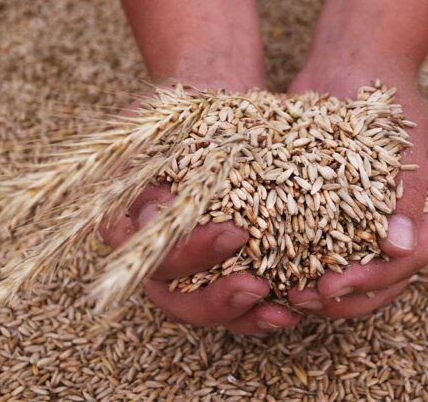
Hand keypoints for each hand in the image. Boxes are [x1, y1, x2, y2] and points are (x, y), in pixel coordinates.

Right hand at [100, 0, 300, 333]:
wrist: (216, 110)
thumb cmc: (183, 113)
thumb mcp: (158, 122)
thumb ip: (146, 159)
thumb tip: (152, 215)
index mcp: (130, 226)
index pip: (153, 255)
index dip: (191, 254)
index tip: (236, 232)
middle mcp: (158, 257)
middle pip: (176, 299)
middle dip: (217, 299)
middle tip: (256, 286)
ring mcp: (194, 270)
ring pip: (210, 310)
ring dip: (246, 317)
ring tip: (284, 312)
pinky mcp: (229, 270)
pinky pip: (242, 304)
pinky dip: (267, 309)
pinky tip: (297, 306)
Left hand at [285, 13, 427, 317]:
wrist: (350, 64)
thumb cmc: (385, 96)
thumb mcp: (403, 137)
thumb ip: (405, 193)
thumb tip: (400, 249)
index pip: (412, 259)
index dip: (376, 279)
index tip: (334, 284)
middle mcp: (407, 223)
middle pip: (387, 280)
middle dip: (349, 297)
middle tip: (306, 300)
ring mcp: (373, 223)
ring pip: (359, 275)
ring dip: (328, 294)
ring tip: (290, 297)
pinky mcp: (340, 217)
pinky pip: (329, 252)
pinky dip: (307, 267)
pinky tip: (277, 275)